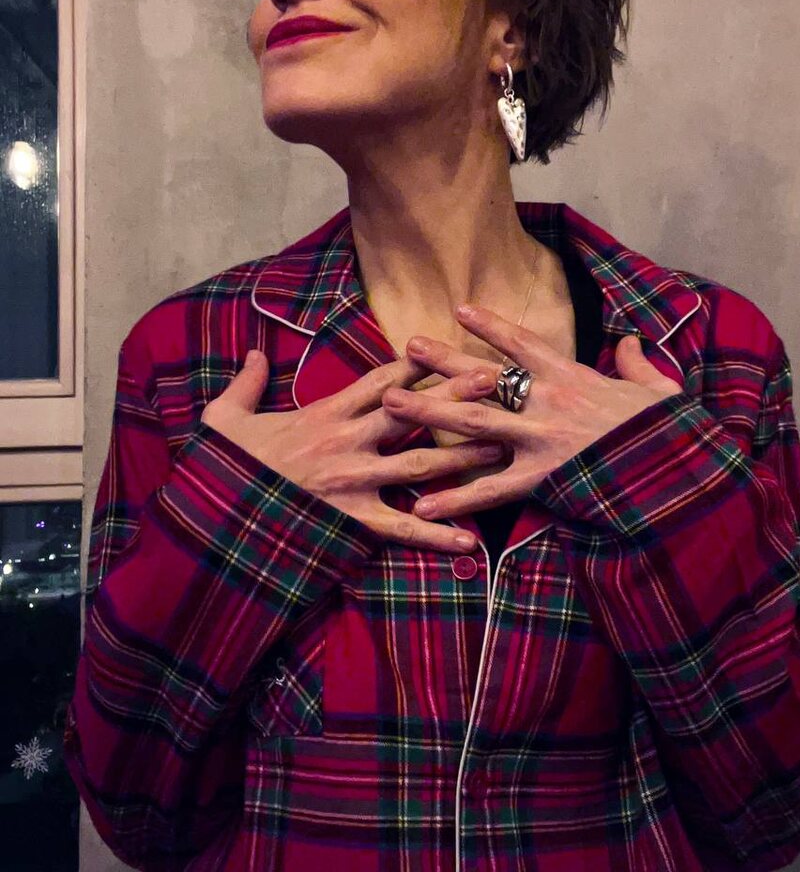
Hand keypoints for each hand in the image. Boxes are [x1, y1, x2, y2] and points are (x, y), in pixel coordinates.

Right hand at [200, 350, 504, 552]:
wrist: (213, 519)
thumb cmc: (221, 468)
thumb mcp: (224, 417)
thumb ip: (247, 383)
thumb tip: (256, 353)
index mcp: (323, 414)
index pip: (379, 380)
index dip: (413, 362)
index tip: (444, 345)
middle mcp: (347, 443)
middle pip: (412, 412)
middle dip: (454, 396)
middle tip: (495, 380)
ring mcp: (354, 483)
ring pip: (420, 464)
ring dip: (462, 454)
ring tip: (501, 445)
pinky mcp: (353, 521)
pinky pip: (402, 528)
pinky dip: (436, 534)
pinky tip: (470, 539)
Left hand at [380, 304, 682, 520]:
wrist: (683, 468)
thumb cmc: (674, 430)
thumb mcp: (659, 389)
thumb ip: (638, 363)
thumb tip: (633, 341)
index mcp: (574, 376)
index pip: (523, 344)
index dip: (490, 325)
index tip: (460, 308)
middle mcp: (548, 402)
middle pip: (484, 377)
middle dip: (442, 362)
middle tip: (407, 345)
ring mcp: (541, 440)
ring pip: (473, 423)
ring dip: (427, 412)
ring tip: (388, 404)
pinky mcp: (543, 479)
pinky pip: (491, 490)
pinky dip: (456, 499)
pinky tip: (422, 503)